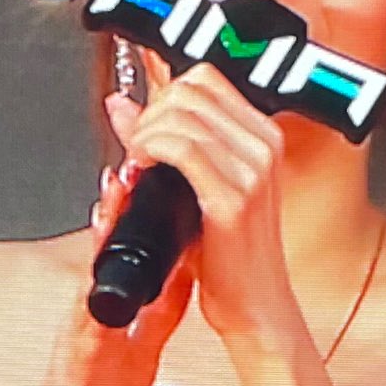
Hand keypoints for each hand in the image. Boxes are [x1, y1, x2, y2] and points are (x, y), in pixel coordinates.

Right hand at [0, 162, 198, 385]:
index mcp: (113, 304)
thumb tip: (188, 266)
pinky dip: (89, 304)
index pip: (132, 244)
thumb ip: (163, 304)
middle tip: (133, 157)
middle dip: (118, 203)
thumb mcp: (143, 342)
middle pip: (107, 246)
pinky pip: (82, 329)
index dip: (145, 205)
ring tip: (113, 198)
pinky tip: (94, 285)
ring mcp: (78, 332)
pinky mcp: (72, 362)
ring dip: (100, 238)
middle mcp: (92, 309)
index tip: (159, 165)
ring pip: (90, 275)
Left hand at [105, 60, 300, 347]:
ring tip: (138, 163)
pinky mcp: (233, 200)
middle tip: (138, 147)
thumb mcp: (199, 186)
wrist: (257, 307)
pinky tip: (142, 172)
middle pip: (191, 89)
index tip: (146, 122)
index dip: (163, 93)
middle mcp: (263, 146)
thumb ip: (163, 139)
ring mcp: (252, 171)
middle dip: (151, 111)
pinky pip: (180, 149)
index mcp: (263, 137)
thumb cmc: (234, 256)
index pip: (205, 78)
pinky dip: (149, 151)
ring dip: (145, 133)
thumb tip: (121, 104)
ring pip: (181, 114)